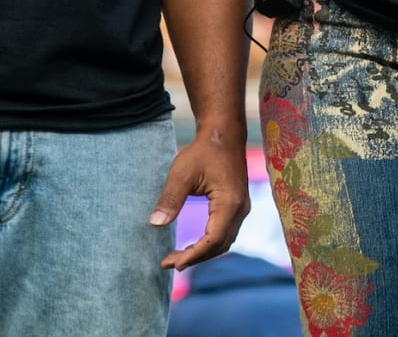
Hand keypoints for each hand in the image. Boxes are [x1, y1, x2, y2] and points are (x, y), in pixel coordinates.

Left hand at [150, 130, 251, 269]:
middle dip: (195, 257)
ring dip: (201, 252)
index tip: (172, 263)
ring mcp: (241, 208)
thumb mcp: (181, 173)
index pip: (213, 240)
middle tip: (168, 262)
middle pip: (220, 245)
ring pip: (224, 241)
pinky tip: (191, 245)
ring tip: (176, 257)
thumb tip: (155, 224)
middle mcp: (240, 209)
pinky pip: (225, 233)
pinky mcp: (237, 206)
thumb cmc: (202, 151)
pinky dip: (208, 244)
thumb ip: (170, 199)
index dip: (193, 255)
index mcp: (229, 203)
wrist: (224, 134)